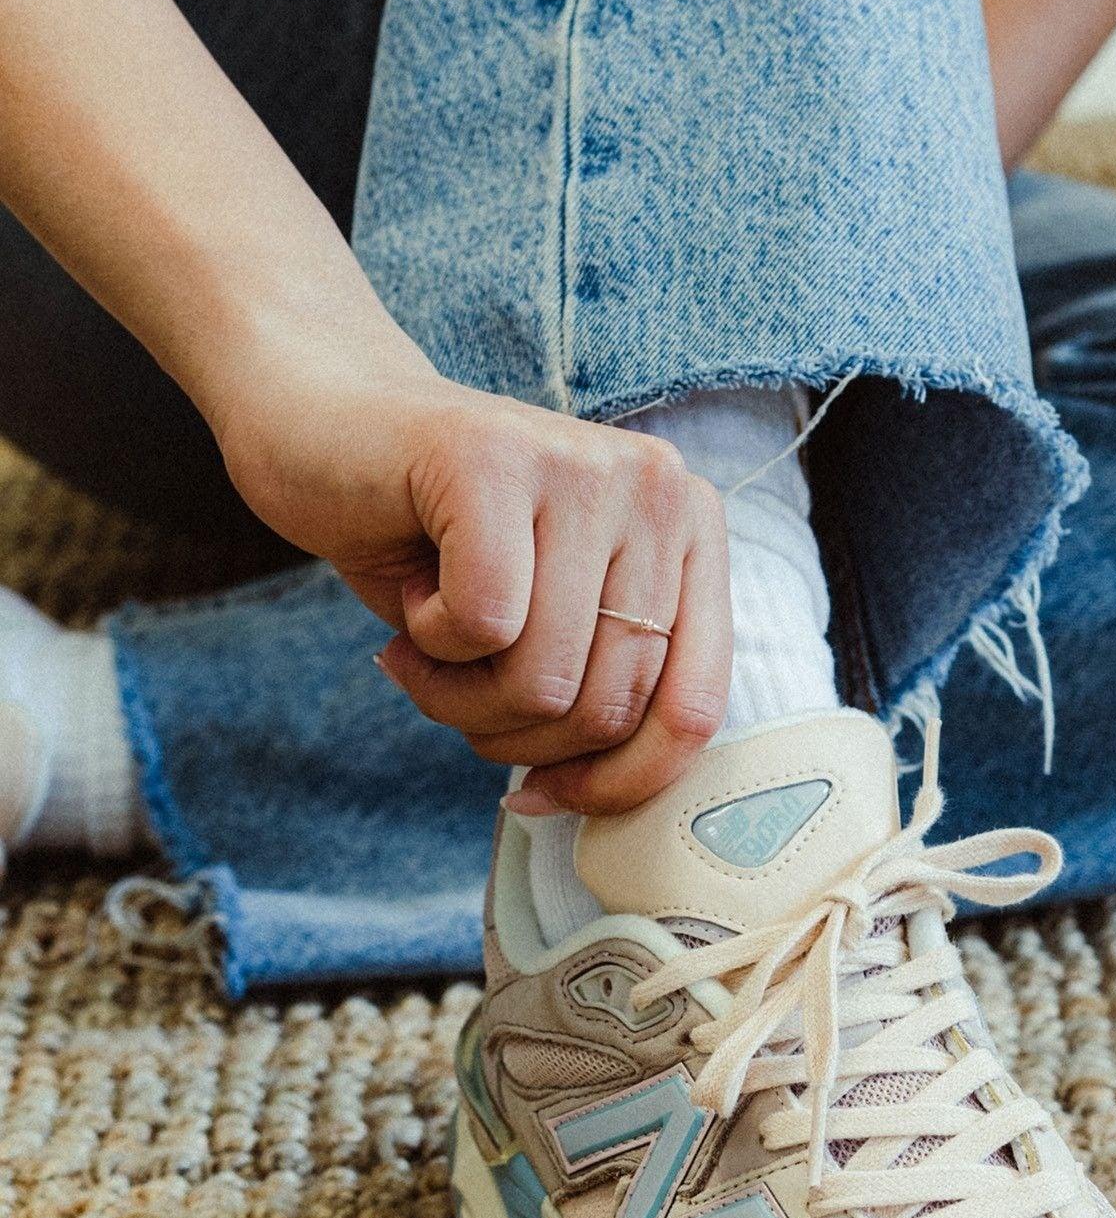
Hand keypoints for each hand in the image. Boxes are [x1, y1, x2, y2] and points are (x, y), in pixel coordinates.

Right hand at [215, 335, 730, 812]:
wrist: (321, 422)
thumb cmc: (439, 544)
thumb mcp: (546, 627)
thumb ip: (603, 692)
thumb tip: (604, 796)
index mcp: (693, 535)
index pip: (693, 708)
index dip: (619, 781)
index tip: (545, 792)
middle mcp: (659, 490)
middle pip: (609, 706)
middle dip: (516, 736)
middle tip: (454, 687)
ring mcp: (583, 466)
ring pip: (545, 679)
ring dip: (461, 696)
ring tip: (427, 642)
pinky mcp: (495, 458)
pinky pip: (483, 625)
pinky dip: (429, 642)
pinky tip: (412, 590)